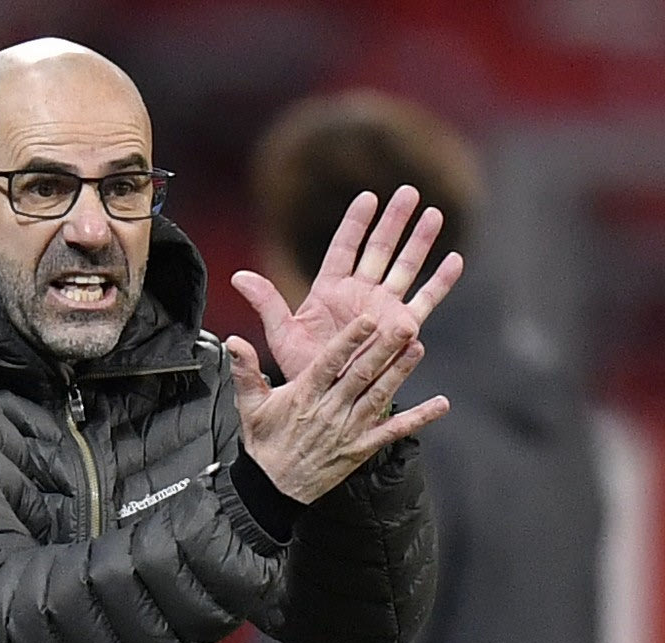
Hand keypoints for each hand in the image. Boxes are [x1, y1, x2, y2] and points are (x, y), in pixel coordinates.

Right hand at [227, 314, 448, 503]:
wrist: (273, 488)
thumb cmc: (264, 441)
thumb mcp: (249, 405)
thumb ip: (244, 370)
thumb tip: (233, 341)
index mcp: (303, 396)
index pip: (328, 364)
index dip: (348, 342)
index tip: (366, 321)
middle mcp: (329, 411)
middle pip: (360, 376)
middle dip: (383, 350)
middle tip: (404, 325)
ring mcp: (348, 431)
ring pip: (378, 398)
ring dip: (400, 374)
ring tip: (418, 349)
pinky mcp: (361, 448)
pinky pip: (393, 432)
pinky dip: (418, 418)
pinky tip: (440, 405)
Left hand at [233, 186, 462, 381]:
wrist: (328, 400)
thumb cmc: (303, 369)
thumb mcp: (282, 335)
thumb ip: (266, 303)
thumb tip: (238, 276)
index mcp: (329, 290)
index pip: (344, 247)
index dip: (356, 223)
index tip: (368, 197)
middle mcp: (359, 294)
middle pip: (379, 249)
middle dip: (395, 221)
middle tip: (409, 192)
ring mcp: (383, 308)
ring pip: (405, 267)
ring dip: (420, 242)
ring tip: (434, 214)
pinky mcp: (402, 328)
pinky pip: (424, 301)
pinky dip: (440, 282)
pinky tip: (454, 260)